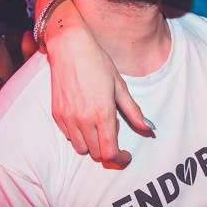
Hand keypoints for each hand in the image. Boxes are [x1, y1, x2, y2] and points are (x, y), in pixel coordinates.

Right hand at [47, 25, 152, 166]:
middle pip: (97, 154)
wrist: (69, 47)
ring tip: (98, 126)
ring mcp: (68, 118)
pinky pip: (68, 137)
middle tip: (114, 133)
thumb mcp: (120, 86)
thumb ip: (134, 111)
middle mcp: (83, 119)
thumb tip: (148, 129)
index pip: (110, 152)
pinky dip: (78, 135)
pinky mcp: (57, 115)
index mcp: (103, 113)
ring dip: (92, 144)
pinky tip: (85, 120)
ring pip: (81, 149)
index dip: (120, 159)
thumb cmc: (97, 63)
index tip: (126, 155)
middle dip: (108, 150)